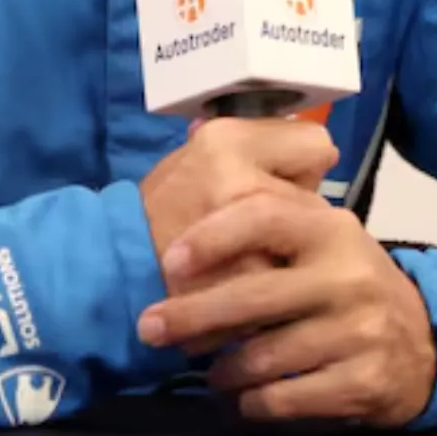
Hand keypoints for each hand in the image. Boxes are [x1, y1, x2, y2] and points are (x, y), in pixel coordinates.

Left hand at [136, 189, 436, 425]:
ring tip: (203, 368)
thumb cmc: (347, 278)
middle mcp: (347, 275)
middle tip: (149, 327)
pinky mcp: (362, 382)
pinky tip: (241, 398)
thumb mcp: (322, 235)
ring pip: (264, 356)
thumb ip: (272, 213)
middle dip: (191, 314)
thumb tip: (199, 171)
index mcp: (331, 228)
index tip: (169, 259)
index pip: (263, 218)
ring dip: (221, 368)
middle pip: (254, 296)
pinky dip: (254, 402)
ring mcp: (358, 331)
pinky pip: (287, 398)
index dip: (212, 236)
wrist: (422, 341)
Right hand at [138, 117, 337, 286]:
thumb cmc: (165, 208)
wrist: (118, 266)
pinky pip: (293, 286)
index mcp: (226, 139)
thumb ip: (255, 149)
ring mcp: (247, 235)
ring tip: (259, 266)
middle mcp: (239, 178)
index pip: (316, 144)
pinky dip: (280, 296)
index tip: (286, 182)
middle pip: (318, 200)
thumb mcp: (201, 155)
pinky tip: (254, 298)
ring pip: (310, 249)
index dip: (304, 166)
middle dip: (302, 220)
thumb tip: (312, 151)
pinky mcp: (248, 284)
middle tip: (267, 234)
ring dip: (294, 259)